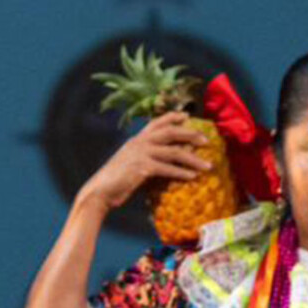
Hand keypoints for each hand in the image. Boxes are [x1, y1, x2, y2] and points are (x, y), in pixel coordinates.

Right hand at [78, 112, 214, 211]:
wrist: (99, 191)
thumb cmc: (115, 182)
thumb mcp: (131, 164)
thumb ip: (145, 159)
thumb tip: (163, 164)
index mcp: (136, 140)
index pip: (157, 122)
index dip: (173, 117)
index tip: (187, 116)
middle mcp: (139, 142)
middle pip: (170, 132)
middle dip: (190, 135)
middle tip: (206, 140)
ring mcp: (140, 154)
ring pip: (173, 152)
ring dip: (193, 159)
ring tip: (207, 166)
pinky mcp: (142, 168)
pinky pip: (167, 169)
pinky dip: (181, 173)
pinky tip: (192, 178)